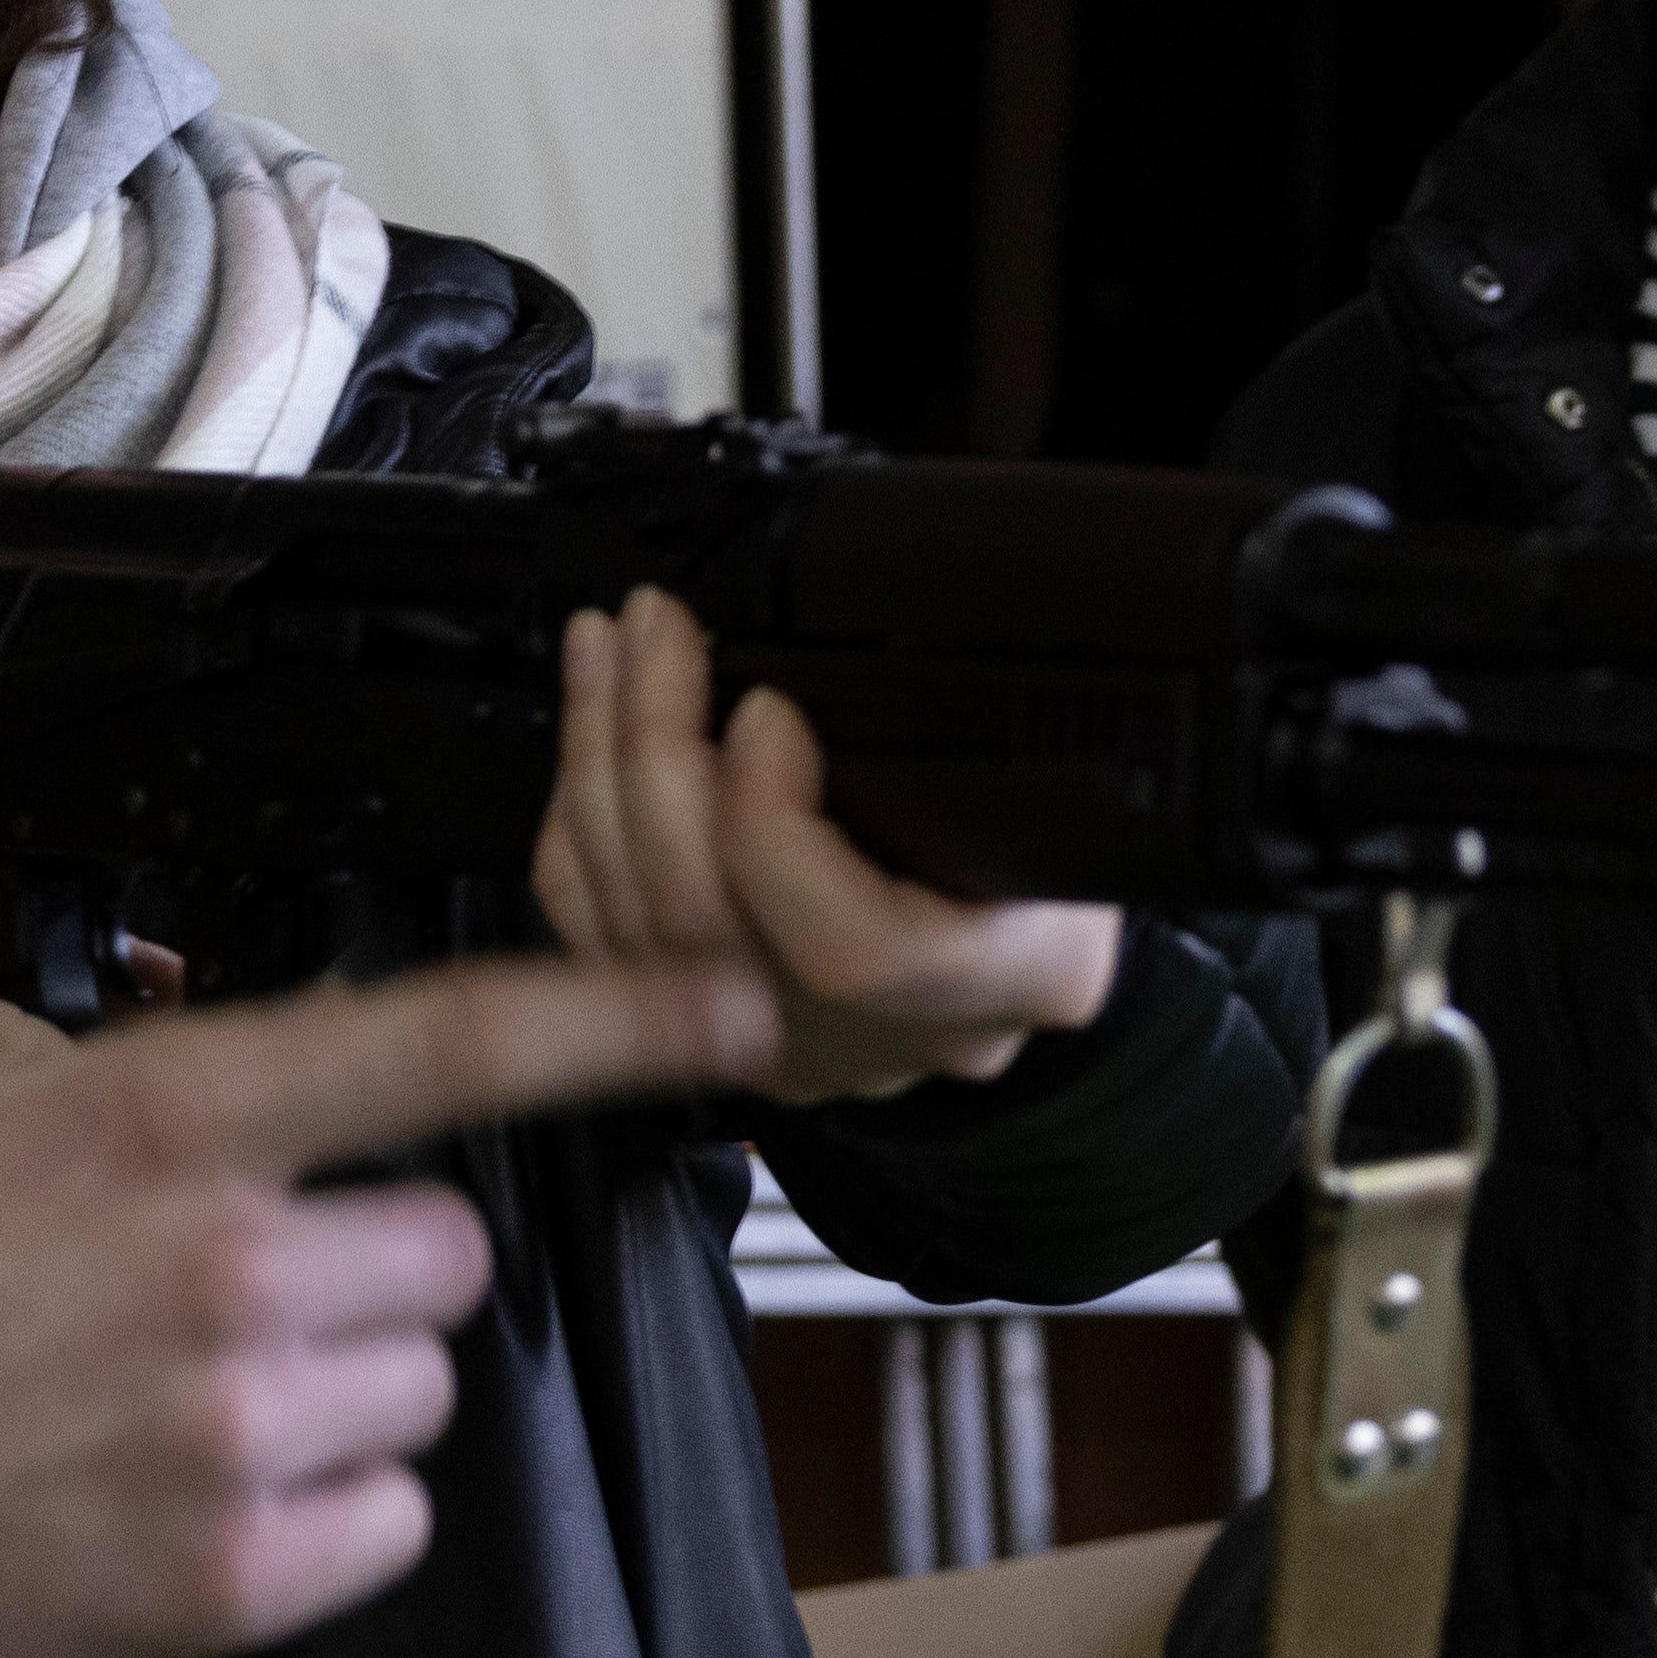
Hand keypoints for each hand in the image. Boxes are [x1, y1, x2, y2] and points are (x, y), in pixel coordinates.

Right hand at [0, 951, 777, 1657]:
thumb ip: (175, 1104)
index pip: (441, 1039)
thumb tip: (320, 1081)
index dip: (614, 1020)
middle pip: (449, 1252)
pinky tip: (198, 1505)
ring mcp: (242, 1423)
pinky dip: (321, 1521)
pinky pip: (389, 1524)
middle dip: (370, 1278)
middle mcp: (231, 1258)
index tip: (737, 1011)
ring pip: (423, 1393)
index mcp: (165, 1115)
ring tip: (185, 1414)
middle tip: (227, 1307)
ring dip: (342, 1401)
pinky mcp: (240, 1572)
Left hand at [536, 588, 1124, 1101]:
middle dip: (655, 750)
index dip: (775, 829)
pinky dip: (582, 819)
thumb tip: (882, 610)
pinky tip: (591, 721)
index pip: (853, 949)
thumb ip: (992, 721)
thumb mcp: (1074, 759)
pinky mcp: (720, 1033)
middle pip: (715, 926)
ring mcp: (798, 1046)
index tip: (766, 710)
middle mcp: (895, 1037)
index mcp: (1014, 976)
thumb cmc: (1070, 818)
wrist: (1035, 916)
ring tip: (613, 647)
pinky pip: (606, 932)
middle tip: (657, 633)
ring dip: (604, 761)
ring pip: (639, 929)